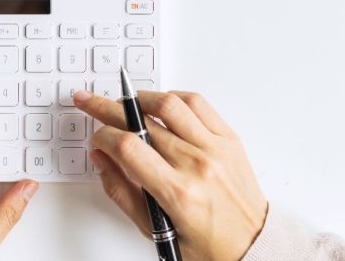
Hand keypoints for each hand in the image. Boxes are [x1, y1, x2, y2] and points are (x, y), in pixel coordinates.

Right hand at [73, 89, 266, 260]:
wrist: (253, 246)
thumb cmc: (209, 246)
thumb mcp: (155, 230)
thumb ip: (121, 191)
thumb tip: (100, 158)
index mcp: (178, 193)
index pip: (128, 147)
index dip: (103, 136)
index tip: (96, 139)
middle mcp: (198, 165)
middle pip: (143, 121)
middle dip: (108, 110)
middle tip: (91, 102)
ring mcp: (216, 149)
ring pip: (170, 104)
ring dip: (140, 98)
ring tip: (125, 103)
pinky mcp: (229, 139)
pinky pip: (198, 104)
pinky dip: (174, 98)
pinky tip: (161, 105)